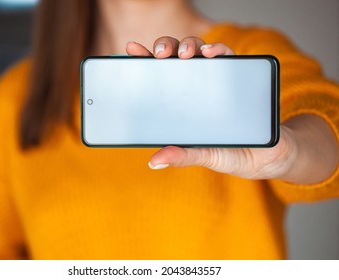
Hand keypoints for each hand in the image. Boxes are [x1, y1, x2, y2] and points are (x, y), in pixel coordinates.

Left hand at [125, 36, 337, 183]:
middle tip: (160, 54)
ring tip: (184, 54)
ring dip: (189, 46)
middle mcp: (195, 88)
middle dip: (165, 48)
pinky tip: (212, 53)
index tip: (131, 52)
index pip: (159, 79)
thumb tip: (154, 161)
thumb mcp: (206, 156)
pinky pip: (227, 56)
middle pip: (175, 59)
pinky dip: (219, 50)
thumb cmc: (233, 154)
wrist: (270, 154)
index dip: (145, 64)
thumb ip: (183, 156)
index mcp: (181, 105)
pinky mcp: (238, 76)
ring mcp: (216, 80)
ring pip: (197, 51)